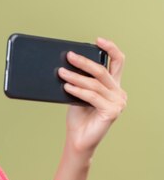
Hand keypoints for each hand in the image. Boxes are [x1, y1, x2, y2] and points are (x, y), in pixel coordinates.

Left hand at [58, 37, 126, 154]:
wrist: (78, 139)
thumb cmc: (78, 117)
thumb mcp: (78, 94)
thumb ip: (79, 81)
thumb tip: (66, 64)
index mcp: (113, 86)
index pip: (117, 62)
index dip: (110, 49)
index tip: (98, 40)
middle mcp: (119, 93)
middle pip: (102, 71)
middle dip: (84, 62)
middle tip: (69, 56)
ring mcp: (118, 103)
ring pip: (94, 84)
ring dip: (75, 77)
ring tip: (61, 72)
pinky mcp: (112, 111)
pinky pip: (92, 96)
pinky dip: (78, 90)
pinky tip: (67, 87)